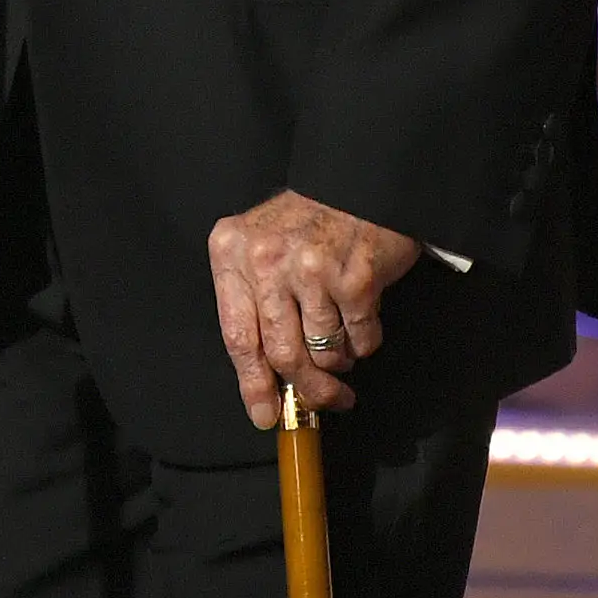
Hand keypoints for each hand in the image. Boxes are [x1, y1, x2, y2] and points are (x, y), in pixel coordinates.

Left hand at [208, 189, 423, 425]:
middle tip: (327, 399)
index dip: (253, 384)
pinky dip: (365, 340)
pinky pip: (361, 340)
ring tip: (344, 339)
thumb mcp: (262, 248)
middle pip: (283, 354)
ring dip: (340, 360)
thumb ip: (256, 305)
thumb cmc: (309, 222)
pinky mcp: (354, 279)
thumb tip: (265, 386)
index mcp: (232, 252)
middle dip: (308, 388)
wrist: (360, 181)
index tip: (265, 415)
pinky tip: (364, 316)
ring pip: (324, 352)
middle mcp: (266, 260)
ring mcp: (310, 269)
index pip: (237, 336)